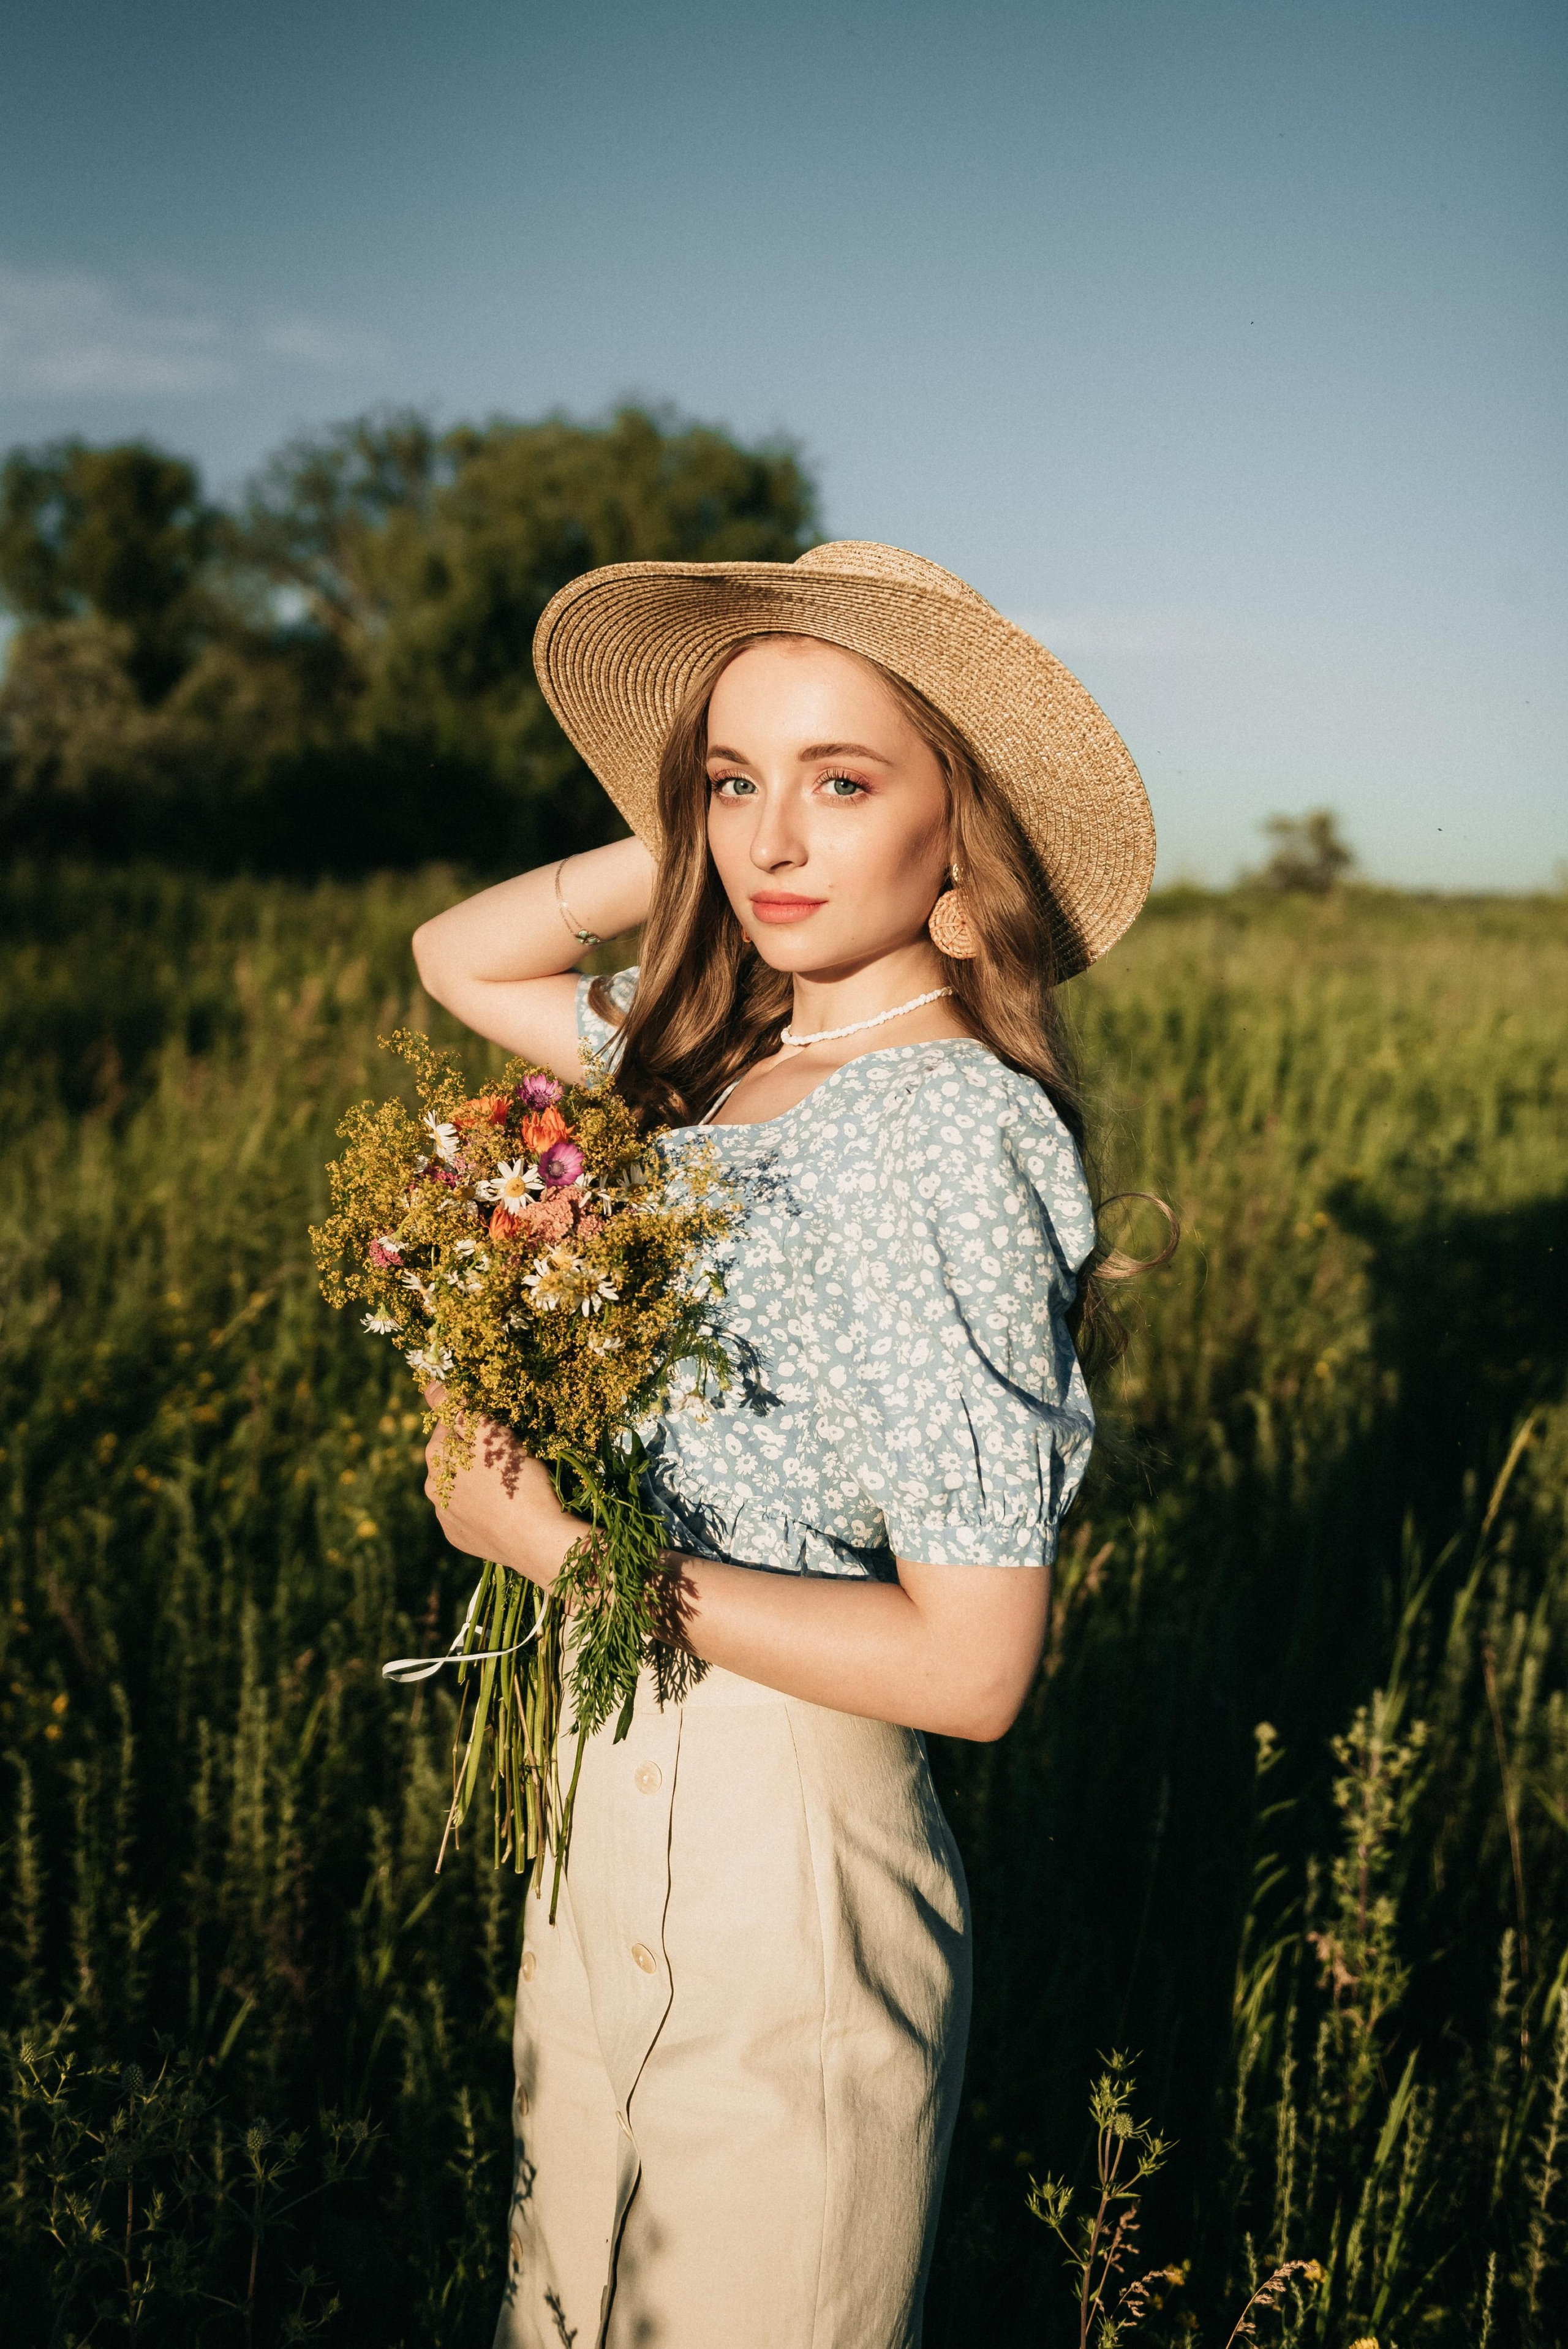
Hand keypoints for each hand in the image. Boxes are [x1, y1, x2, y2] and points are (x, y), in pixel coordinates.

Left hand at [422, 1383, 582, 1588]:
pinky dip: (482, 1506)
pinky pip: (469, 1513)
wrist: (536, 1539)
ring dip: (476, 1479)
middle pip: (452, 1455)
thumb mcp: (487, 1431)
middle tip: (507, 1454)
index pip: (448, 1422)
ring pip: (460, 1485)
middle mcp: (432, 1487)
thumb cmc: (515, 1478)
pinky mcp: (460, 1538)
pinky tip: (503, 1506)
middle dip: (473, 1451)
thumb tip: (430, 1384)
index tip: (496, 1426)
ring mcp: (446, 1516)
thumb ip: (455, 1404)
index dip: (473, 1419)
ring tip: (508, 1483)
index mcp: (436, 1456)